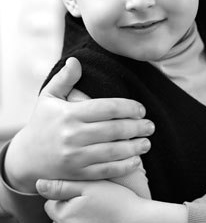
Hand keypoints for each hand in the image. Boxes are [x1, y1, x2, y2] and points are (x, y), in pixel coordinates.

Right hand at [4, 57, 154, 192]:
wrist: (25, 158)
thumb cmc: (42, 123)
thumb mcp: (48, 97)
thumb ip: (64, 79)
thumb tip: (76, 60)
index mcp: (70, 114)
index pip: (107, 108)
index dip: (129, 108)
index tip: (141, 109)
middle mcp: (73, 136)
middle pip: (114, 130)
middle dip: (137, 127)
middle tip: (150, 125)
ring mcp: (75, 157)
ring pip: (113, 152)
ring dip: (135, 147)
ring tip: (147, 142)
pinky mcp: (77, 174)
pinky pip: (105, 171)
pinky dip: (123, 167)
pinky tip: (136, 161)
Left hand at [36, 179, 186, 222]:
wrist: (136, 219)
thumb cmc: (116, 201)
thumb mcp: (91, 186)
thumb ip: (64, 185)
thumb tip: (39, 183)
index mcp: (63, 213)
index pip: (52, 199)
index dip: (68, 189)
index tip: (84, 186)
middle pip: (59, 211)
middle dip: (71, 202)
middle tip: (93, 195)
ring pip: (69, 219)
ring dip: (78, 212)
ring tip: (98, 206)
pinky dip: (86, 219)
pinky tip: (100, 214)